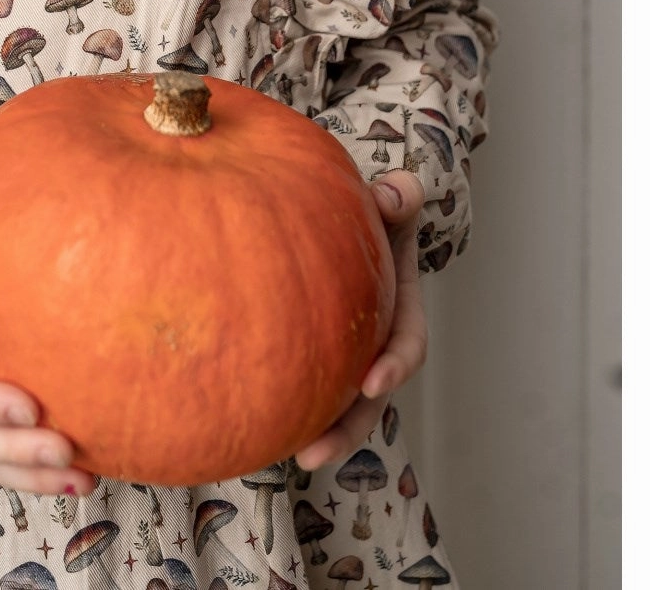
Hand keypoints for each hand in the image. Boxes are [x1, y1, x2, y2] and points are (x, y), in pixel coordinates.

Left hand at [293, 170, 426, 471]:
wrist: (341, 213)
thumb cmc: (369, 208)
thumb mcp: (391, 201)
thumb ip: (397, 197)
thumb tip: (389, 195)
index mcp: (400, 305)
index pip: (407, 341)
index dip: (395, 365)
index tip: (372, 382)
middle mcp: (375, 338)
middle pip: (368, 396)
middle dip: (346, 428)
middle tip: (314, 451)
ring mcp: (342, 350)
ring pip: (333, 401)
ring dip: (314, 432)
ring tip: (281, 455)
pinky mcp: (308, 350)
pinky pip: (297, 379)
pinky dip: (278, 399)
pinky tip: (242, 417)